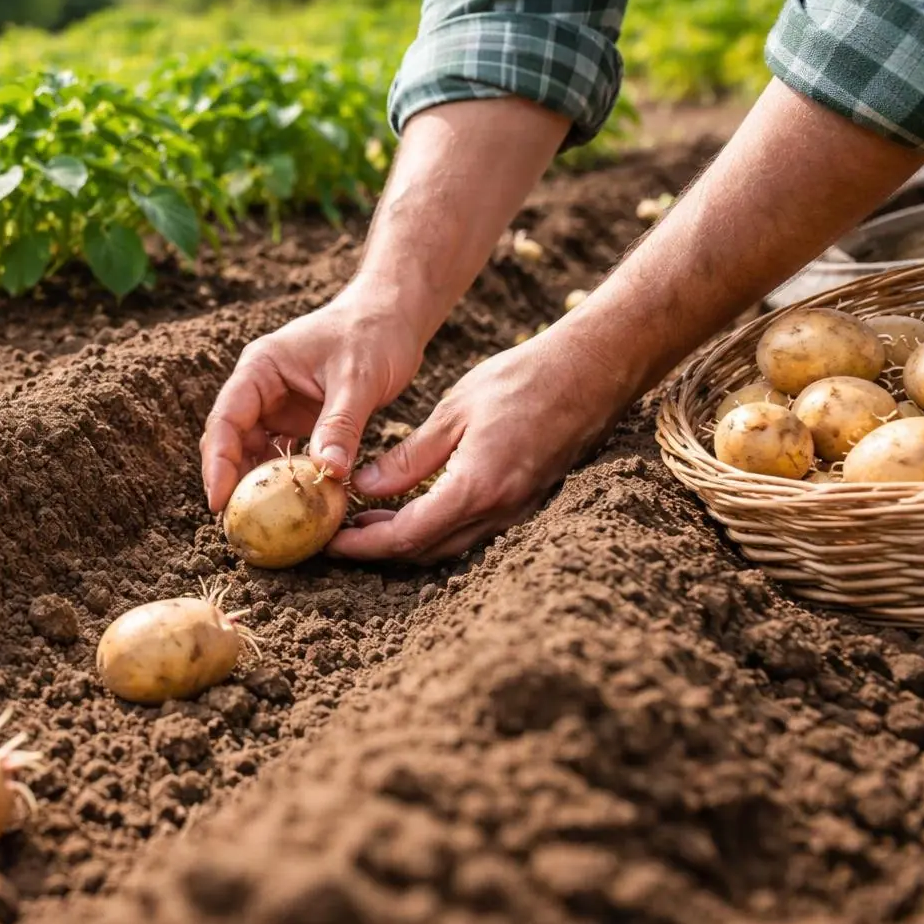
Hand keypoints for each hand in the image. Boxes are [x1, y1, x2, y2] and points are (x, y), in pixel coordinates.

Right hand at [200, 280, 424, 512]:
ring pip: (255, 453)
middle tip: (237, 525)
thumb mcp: (357, 379)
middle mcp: (261, 389)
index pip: (226, 419)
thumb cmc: (372, 333)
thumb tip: (328, 473)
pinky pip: (283, 457)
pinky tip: (294, 507)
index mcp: (260, 368)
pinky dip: (286, 481)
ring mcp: (278, 407)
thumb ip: (340, 425)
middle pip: (232, 441)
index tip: (219, 500)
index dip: (218, 462)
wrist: (393, 317)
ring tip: (261, 525)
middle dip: (231, 481)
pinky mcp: (299, 422)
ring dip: (258, 486)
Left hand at [329, 327, 635, 562]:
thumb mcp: (455, 412)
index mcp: (477, 487)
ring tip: (365, 524)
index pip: (408, 535)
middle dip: (378, 551)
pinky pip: (470, 531)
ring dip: (405, 542)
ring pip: (449, 546)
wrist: (592, 372)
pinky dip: (434, 529)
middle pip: (426, 551)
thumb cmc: (523, 380)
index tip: (331, 543)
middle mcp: (498, 511)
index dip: (365, 545)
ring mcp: (516, 512)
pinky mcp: (524, 503)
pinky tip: (409, 509)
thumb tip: (367, 488)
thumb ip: (411, 457)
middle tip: (337, 536)